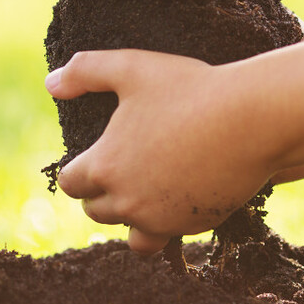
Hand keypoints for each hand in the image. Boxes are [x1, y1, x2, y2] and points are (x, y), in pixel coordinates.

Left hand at [46, 49, 279, 253]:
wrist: (252, 119)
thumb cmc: (189, 89)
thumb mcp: (131, 67)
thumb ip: (85, 71)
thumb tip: (51, 84)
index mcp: (105, 166)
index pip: (71, 183)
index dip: (79, 169)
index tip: (93, 157)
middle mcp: (126, 201)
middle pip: (96, 211)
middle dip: (102, 192)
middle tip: (121, 168)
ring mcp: (161, 219)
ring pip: (131, 234)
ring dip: (131, 216)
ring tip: (144, 191)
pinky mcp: (192, 227)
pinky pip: (167, 237)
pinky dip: (165, 223)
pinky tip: (175, 196)